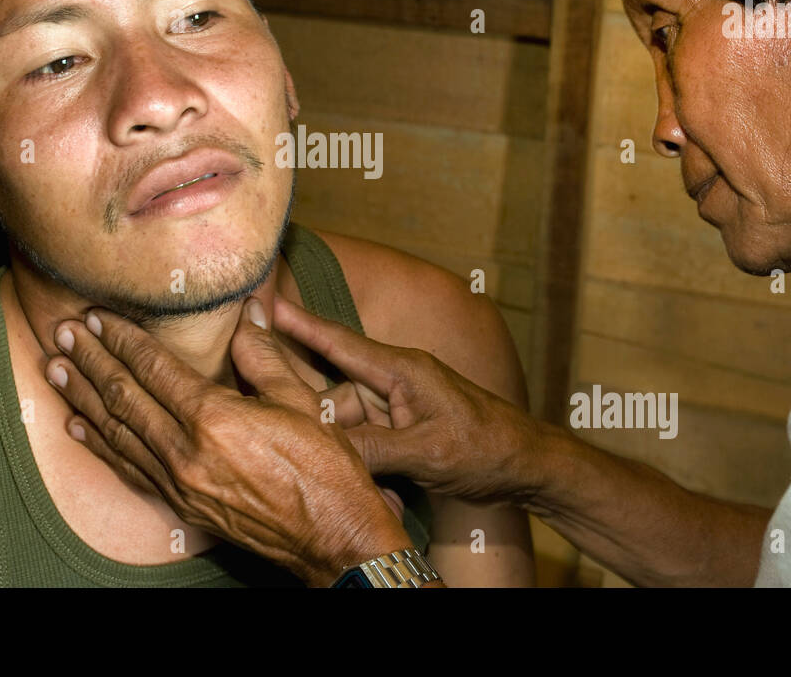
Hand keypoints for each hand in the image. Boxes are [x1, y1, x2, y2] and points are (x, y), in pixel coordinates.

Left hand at [49, 298, 413, 586]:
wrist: (332, 536)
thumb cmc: (324, 468)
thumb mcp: (301, 400)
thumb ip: (263, 355)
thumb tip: (249, 314)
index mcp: (215, 418)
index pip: (154, 368)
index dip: (123, 339)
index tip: (99, 317)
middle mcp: (187, 452)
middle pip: (124, 397)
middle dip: (90, 360)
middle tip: (64, 332)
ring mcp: (179, 483)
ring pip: (116, 433)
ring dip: (82, 397)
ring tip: (57, 369)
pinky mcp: (180, 506)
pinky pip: (128, 469)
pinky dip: (99, 445)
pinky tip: (78, 426)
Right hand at [274, 294, 543, 504]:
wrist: (527, 465)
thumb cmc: (487, 448)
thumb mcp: (427, 453)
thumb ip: (373, 451)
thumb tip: (320, 451)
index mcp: (400, 370)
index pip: (338, 342)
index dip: (298, 324)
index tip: (264, 302)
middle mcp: (394, 381)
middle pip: (335, 396)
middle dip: (320, 422)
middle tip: (298, 445)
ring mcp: (398, 406)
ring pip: (348, 424)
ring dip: (348, 453)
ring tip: (370, 481)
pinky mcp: (402, 428)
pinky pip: (366, 441)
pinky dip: (363, 462)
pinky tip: (376, 488)